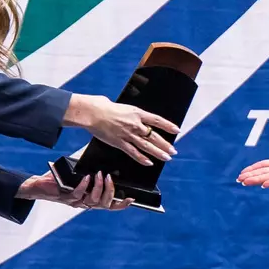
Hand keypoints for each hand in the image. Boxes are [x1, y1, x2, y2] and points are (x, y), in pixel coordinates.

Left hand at [17, 171, 134, 210]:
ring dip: (99, 187)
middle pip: (104, 204)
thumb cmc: (59, 180)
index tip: (131, 199)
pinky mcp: (66, 198)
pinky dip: (84, 185)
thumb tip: (104, 165)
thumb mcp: (78, 176)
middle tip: (110, 177)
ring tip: (100, 174)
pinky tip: (87, 177)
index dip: (121, 204)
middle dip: (110, 191)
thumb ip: (90, 174)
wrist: (38, 186)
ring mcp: (75, 202)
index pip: (109, 205)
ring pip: (93, 200)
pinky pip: (78, 194)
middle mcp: (85, 203)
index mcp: (90, 199)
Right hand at [64, 93, 179, 165]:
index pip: (157, 120)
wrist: (91, 112)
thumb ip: (130, 113)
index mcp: (137, 113)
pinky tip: (149, 163)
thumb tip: (132, 115)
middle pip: (154, 136)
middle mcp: (135, 124)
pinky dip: (142, 159)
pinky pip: (133, 153)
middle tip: (173, 151)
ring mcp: (128, 134)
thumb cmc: (103, 106)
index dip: (168, 126)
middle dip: (165, 144)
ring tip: (167, 158)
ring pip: (147, 146)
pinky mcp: (119, 143)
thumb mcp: (122, 106)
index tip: (177, 130)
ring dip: (158, 153)